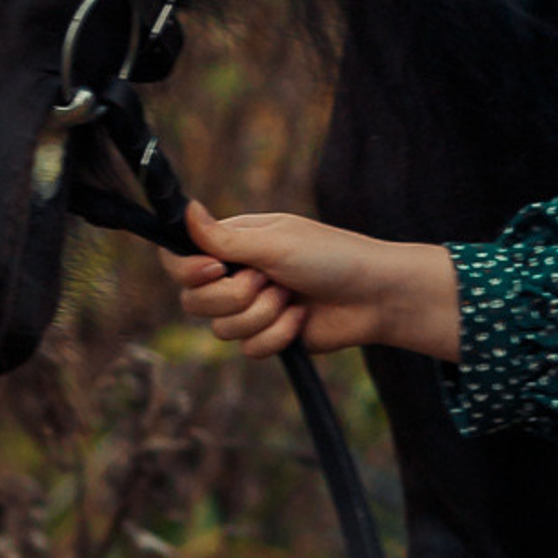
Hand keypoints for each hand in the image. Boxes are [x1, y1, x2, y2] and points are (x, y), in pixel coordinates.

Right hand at [159, 202, 460, 362]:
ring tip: (292, 297)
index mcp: (236, 243)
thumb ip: (224, 238)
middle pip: (194, 301)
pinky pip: (249, 349)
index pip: (181, 259)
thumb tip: (185, 209)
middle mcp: (239, 275)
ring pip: (221, 330)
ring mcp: (253, 308)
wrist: (376, 295)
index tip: (213, 270)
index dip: (187, 270)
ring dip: (262, 314)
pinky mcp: (270, 336)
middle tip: (269, 280)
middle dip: (233, 296)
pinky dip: (278, 334)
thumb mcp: (275, 244)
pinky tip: (302, 319)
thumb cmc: (332, 257)